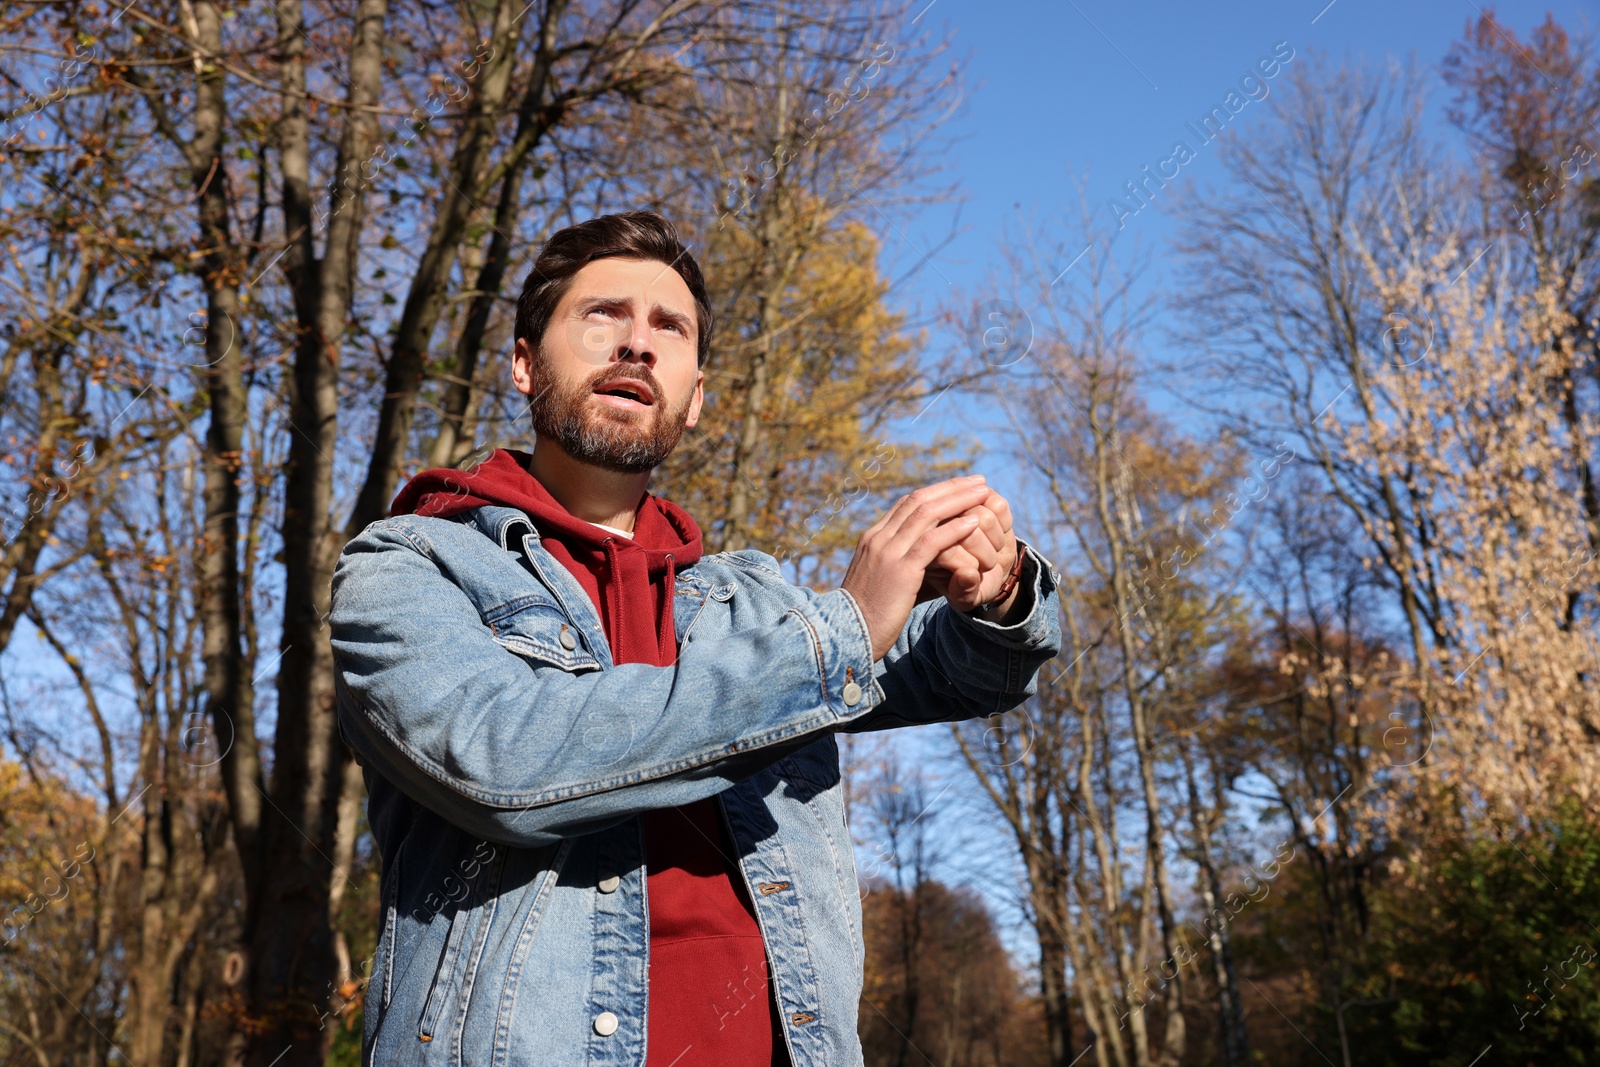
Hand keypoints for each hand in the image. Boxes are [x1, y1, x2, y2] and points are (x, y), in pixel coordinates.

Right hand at [841, 476, 994, 660]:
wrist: (846, 636)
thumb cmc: (866, 617)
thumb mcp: (881, 584)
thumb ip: (902, 568)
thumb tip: (932, 565)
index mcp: (873, 539)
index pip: (907, 504)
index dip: (936, 492)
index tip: (959, 486)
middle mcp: (878, 539)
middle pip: (918, 501)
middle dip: (951, 488)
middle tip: (978, 480)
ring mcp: (887, 552)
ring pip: (927, 514)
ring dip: (959, 500)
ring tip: (984, 493)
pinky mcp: (900, 571)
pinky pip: (932, 542)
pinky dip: (955, 528)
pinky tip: (975, 521)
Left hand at [918, 488, 1018, 611]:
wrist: (984, 569)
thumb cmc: (969, 587)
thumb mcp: (964, 599)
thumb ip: (964, 591)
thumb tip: (968, 574)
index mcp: (920, 552)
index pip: (950, 552)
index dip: (974, 566)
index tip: (981, 574)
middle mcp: (930, 526)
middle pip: (968, 532)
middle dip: (987, 553)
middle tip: (990, 564)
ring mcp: (950, 507)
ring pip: (983, 516)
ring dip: (995, 537)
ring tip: (994, 547)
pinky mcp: (970, 495)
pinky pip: (997, 505)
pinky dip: (1004, 520)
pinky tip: (999, 529)